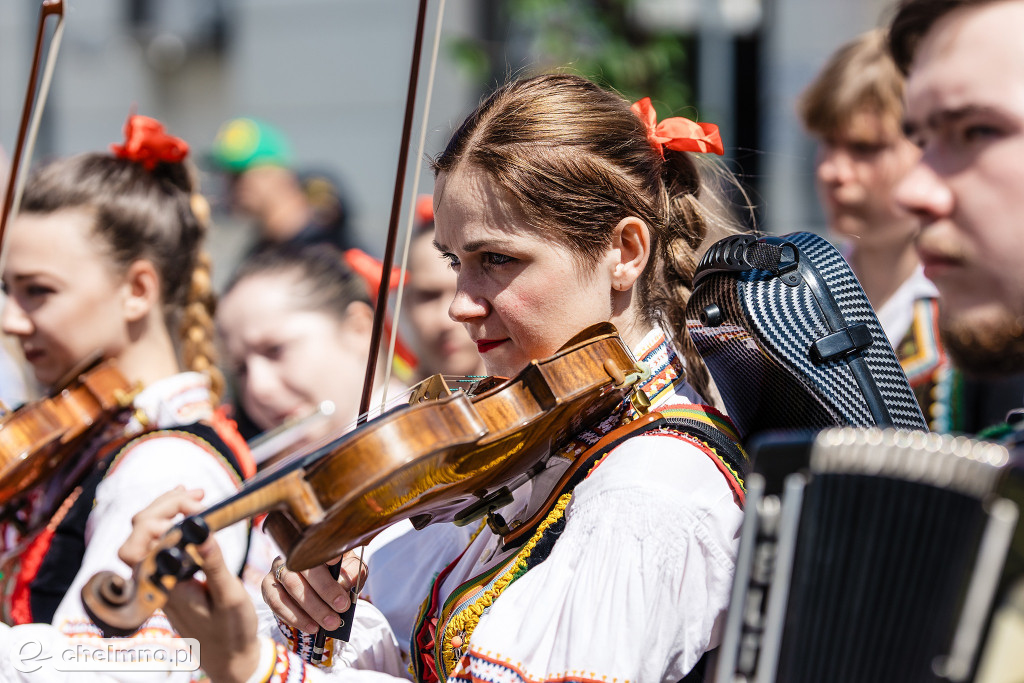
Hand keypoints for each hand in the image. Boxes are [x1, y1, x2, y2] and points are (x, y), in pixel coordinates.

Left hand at [118, 487, 260, 682]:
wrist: (228, 657)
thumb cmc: (230, 631)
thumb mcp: (229, 597)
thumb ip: (213, 564)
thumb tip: (202, 529)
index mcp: (164, 584)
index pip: (144, 538)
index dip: (167, 514)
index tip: (201, 507)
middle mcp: (153, 580)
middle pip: (139, 529)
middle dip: (166, 505)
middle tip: (199, 495)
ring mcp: (157, 578)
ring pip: (145, 534)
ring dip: (167, 509)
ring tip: (196, 495)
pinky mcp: (166, 577)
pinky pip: (158, 542)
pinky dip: (172, 521)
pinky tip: (189, 509)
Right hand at [262, 551, 366, 633]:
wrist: (318, 593)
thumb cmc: (337, 577)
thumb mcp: (351, 573)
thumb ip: (353, 574)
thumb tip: (345, 584)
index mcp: (316, 544)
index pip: (319, 544)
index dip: (326, 552)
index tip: (336, 559)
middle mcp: (293, 553)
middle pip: (305, 567)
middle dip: (325, 589)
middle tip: (342, 606)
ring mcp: (278, 568)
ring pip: (291, 585)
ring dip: (312, 608)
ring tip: (330, 623)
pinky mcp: (268, 586)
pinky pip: (277, 602)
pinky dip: (295, 616)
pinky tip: (311, 626)